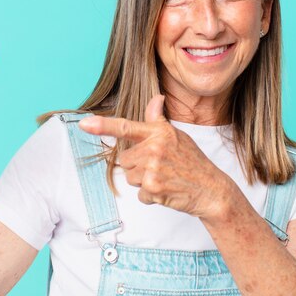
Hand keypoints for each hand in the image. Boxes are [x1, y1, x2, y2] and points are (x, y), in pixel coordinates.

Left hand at [78, 95, 234, 219]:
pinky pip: (139, 194)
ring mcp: (152, 169)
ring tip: (165, 178)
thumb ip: (158, 120)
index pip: (126, 127)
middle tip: (161, 167)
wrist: (211, 189)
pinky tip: (167, 190)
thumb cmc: (193, 161)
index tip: (85, 124)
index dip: (103, 126)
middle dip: (138, 166)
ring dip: (143, 182)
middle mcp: (154, 148)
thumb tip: (156, 99)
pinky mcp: (153, 188)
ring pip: (130, 177)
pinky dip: (150, 196)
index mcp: (158, 133)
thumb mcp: (177, 136)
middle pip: (126, 159)